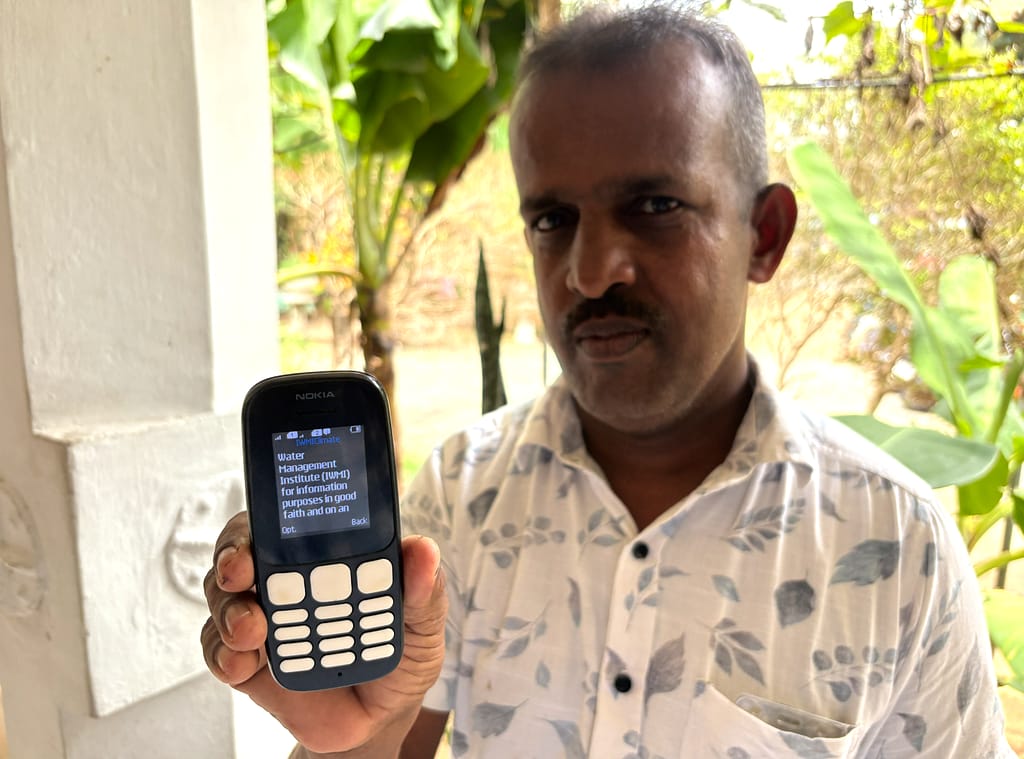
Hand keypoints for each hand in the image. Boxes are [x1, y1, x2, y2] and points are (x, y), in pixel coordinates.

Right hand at [201, 512, 446, 755]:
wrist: (381, 719)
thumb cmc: (401, 655)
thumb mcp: (423, 622)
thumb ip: (423, 589)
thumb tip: (423, 550)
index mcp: (327, 556)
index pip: (290, 520)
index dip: (271, 514)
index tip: (266, 525)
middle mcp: (286, 579)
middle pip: (242, 550)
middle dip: (233, 555)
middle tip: (239, 571)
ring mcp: (262, 619)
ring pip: (223, 597)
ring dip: (230, 609)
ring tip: (251, 630)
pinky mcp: (247, 662)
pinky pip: (218, 650)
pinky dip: (224, 654)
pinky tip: (241, 661)